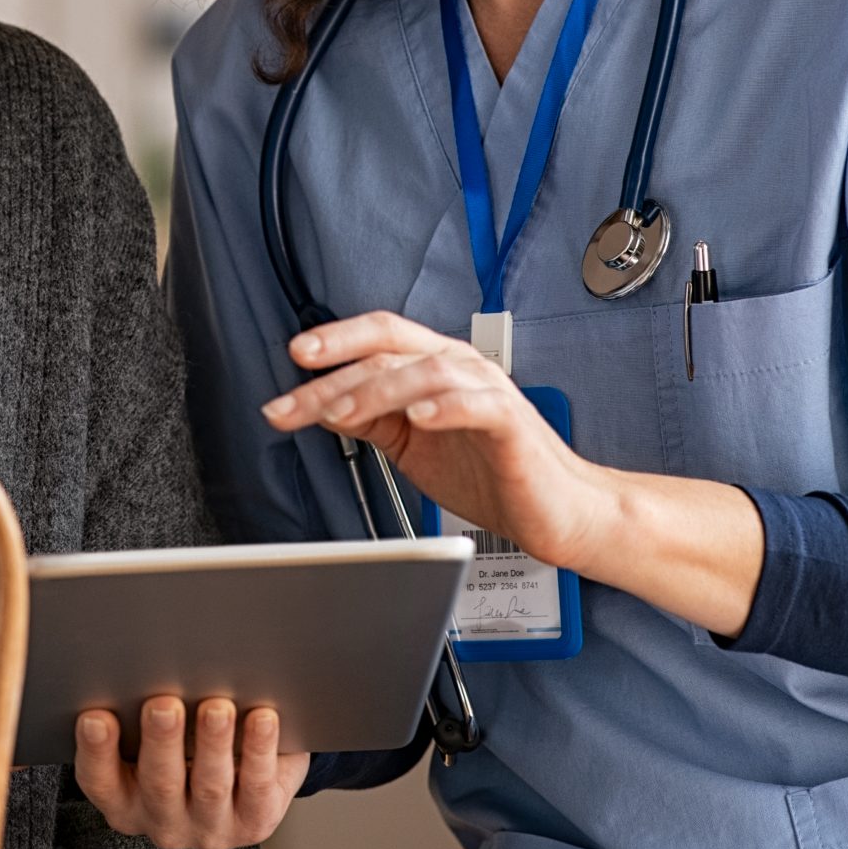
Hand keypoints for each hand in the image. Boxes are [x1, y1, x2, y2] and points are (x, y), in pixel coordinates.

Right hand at [72, 697, 306, 848]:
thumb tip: (143, 661)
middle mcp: (162, 820)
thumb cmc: (186, 744)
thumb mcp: (152, 737)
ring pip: (210, 787)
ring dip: (212, 744)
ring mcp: (209, 827)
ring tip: (217, 708)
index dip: (95, 751)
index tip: (95, 716)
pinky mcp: (254, 822)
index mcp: (124, 799)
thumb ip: (138, 710)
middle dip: (161, 741)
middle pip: (159, 784)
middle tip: (163, 703)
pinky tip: (263, 719)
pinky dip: (259, 751)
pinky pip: (258, 788)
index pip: (100, 780)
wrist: (242, 781)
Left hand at [263, 311, 617, 571]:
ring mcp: (488, 391)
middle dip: (334, 376)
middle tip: (293, 403)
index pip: (379, 337)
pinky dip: (444, 406)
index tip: (294, 358)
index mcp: (435, 368)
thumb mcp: (412, 444)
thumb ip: (373, 420)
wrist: (554, 511)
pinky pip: (476, 404)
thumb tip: (322, 405)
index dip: (335, 341)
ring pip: (426, 370)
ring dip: (377, 390)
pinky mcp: (511, 423)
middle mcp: (461, 369)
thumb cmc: (492, 473)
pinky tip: (417, 416)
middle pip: (390, 353)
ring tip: (340, 413)